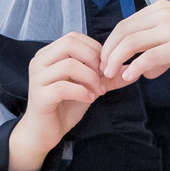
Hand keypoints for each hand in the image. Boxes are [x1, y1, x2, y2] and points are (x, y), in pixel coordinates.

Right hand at [6, 32, 111, 170]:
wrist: (43, 133)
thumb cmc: (63, 106)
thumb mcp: (88, 88)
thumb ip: (107, 77)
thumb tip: (131, 69)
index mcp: (49, 54)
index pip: (74, 37)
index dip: (94, 49)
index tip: (104, 67)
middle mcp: (40, 61)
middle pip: (69, 44)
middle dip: (93, 59)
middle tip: (103, 77)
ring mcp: (37, 78)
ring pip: (68, 64)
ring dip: (90, 78)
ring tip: (98, 91)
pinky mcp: (39, 96)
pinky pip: (63, 87)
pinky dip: (81, 92)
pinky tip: (89, 99)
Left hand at [98, 1, 169, 108]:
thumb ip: (158, 48)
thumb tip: (142, 70)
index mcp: (158, 8)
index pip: (124, 24)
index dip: (110, 42)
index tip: (105, 59)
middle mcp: (161, 14)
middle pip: (123, 32)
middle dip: (108, 52)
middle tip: (103, 70)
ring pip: (131, 43)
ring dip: (117, 60)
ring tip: (111, 75)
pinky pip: (150, 56)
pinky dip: (135, 67)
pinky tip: (130, 76)